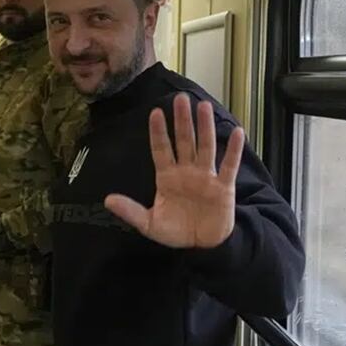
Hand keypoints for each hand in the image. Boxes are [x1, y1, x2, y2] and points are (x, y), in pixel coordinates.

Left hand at [105, 94, 243, 248]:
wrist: (201, 247)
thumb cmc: (175, 231)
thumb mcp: (149, 224)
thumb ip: (130, 211)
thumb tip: (107, 200)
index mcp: (167, 177)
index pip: (161, 149)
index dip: (158, 132)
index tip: (155, 113)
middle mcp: (187, 172)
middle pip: (184, 141)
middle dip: (181, 121)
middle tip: (180, 99)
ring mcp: (206, 177)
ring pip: (205, 147)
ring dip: (204, 127)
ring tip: (203, 106)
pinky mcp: (223, 187)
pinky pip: (229, 165)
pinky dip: (234, 150)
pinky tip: (238, 133)